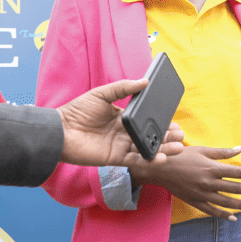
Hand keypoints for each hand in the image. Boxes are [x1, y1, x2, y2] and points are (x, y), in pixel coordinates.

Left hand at [57, 79, 184, 166]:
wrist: (60, 130)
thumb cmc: (77, 110)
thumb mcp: (102, 94)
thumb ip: (123, 88)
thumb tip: (144, 81)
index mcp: (122, 118)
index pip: (145, 121)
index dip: (159, 122)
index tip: (174, 121)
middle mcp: (123, 134)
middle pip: (149, 136)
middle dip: (166, 136)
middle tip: (180, 135)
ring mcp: (120, 147)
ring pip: (145, 149)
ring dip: (162, 149)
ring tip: (177, 147)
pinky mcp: (114, 158)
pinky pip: (135, 160)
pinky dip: (148, 160)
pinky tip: (161, 157)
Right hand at [130, 145, 240, 220]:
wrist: (160, 169)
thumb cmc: (182, 156)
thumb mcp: (203, 150)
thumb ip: (223, 152)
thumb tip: (240, 148)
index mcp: (212, 168)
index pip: (238, 171)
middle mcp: (209, 182)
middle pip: (234, 188)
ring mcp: (202, 194)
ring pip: (225, 202)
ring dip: (240, 205)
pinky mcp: (195, 201)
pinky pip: (211, 210)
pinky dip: (222, 214)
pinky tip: (233, 217)